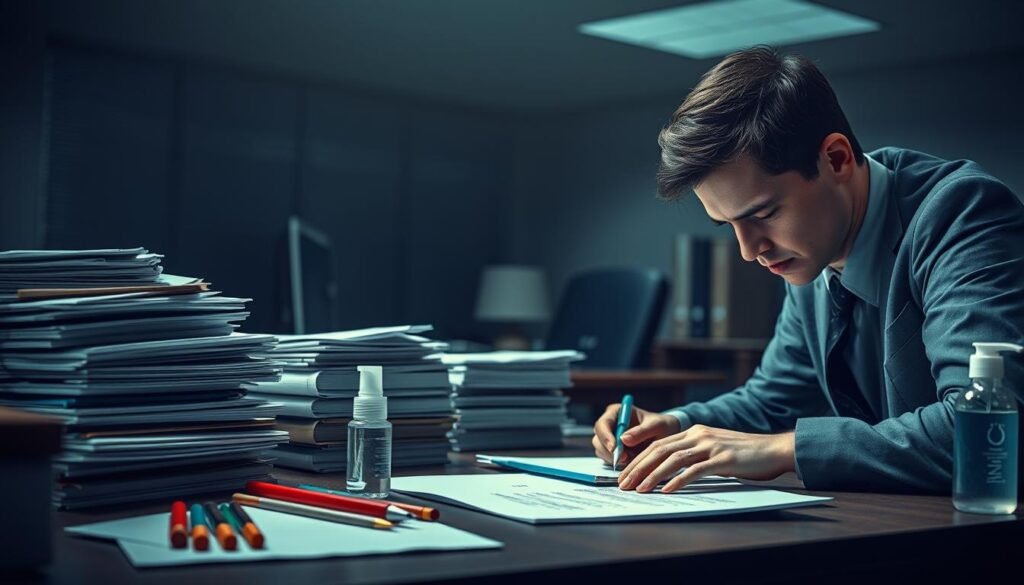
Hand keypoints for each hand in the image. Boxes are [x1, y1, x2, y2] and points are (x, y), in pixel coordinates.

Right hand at [592, 403, 679, 467]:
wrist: (666, 435)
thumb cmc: (662, 426)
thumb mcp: (657, 426)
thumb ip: (642, 431)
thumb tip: (623, 439)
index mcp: (616, 412)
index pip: (602, 424)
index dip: (605, 436)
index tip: (614, 448)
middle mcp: (610, 424)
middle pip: (598, 439)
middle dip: (609, 450)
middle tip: (625, 458)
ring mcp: (609, 438)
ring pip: (601, 450)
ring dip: (614, 458)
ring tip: (633, 458)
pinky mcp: (612, 450)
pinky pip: (608, 459)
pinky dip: (618, 462)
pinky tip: (632, 460)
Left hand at [617, 425, 795, 492]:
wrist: (772, 450)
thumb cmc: (742, 455)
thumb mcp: (712, 449)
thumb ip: (692, 456)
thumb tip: (666, 474)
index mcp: (693, 432)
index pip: (657, 445)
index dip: (638, 460)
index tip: (625, 475)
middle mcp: (698, 435)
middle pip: (660, 450)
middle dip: (639, 468)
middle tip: (624, 484)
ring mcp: (710, 446)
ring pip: (673, 459)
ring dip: (653, 475)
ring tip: (640, 489)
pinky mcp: (723, 459)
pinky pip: (695, 470)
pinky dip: (679, 480)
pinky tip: (668, 490)